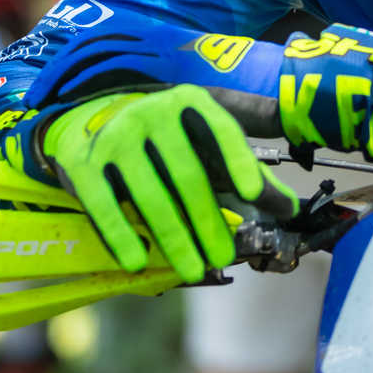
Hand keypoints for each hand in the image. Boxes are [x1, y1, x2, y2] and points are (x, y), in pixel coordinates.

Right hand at [39, 86, 298, 283]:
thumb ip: (248, 173)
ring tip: (193, 269)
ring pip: (151, 196)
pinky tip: (138, 262)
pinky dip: (122, 235)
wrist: (88, 117)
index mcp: (191, 102)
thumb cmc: (166, 141)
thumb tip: (290, 208)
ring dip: (174, 238)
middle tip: (222, 257)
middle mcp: (153, 112)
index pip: (222, 131)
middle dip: (207, 222)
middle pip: (188, 176)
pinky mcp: (82, 161)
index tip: (254, 194)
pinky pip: (105, 204)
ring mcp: (116, 135)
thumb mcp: (207, 147)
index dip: (239, 161)